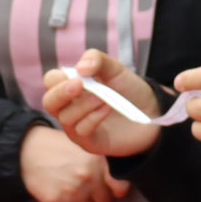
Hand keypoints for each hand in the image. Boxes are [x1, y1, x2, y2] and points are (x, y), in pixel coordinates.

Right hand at [18, 123, 132, 201]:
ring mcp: (74, 191)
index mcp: (97, 161)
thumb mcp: (82, 146)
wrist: (26, 150)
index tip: (112, 188)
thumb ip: (100, 160)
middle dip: (97, 195)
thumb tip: (118, 177)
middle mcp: (88, 177)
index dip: (117, 188)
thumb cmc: (56, 146)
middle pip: (105, 200)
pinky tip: (64, 200)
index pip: (121, 186)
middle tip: (87, 187)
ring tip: (72, 191)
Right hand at [42, 50, 164, 158]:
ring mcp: (78, 126)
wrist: (151, 112)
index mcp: (72, 86)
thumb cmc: (129, 89)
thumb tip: (79, 68)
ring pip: (65, 117)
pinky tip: (106, 109)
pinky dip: (93, 117)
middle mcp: (70, 107)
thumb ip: (97, 60)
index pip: (51, 81)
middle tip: (80, 85)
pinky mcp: (89, 142)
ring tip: (103, 98)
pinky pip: (80, 131)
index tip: (79, 76)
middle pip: (49, 102)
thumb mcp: (116, 68)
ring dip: (83, 105)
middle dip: (61, 93)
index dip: (58, 78)